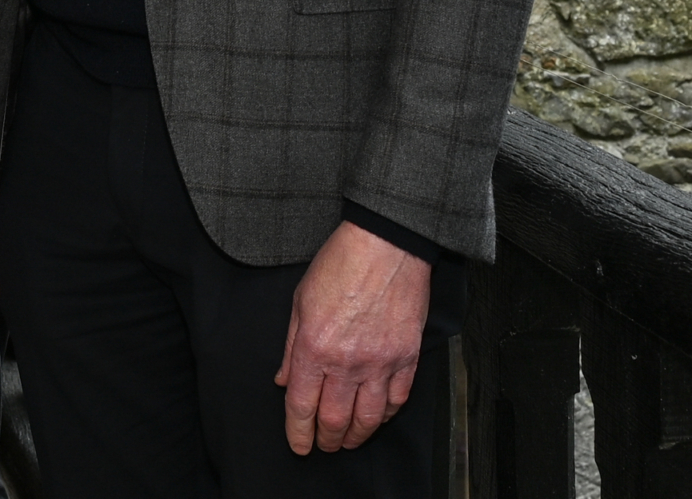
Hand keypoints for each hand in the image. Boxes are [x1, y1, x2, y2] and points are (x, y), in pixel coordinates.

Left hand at [275, 220, 430, 454]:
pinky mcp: (407, 358)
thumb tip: (283, 380)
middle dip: (326, 439)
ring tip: (347, 441)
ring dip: (356, 436)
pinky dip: (386, 416)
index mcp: (315, 347)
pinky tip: (376, 419)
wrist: (385, 246)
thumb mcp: (300, 301)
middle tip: (322, 446)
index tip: (297, 444)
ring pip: (369, 418)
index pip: (302, 404)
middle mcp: (347, 361)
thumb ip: (291, 347)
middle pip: (334, 418)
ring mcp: (381, 363)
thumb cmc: (339, 265)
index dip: (297, 431)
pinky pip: (397, 400)